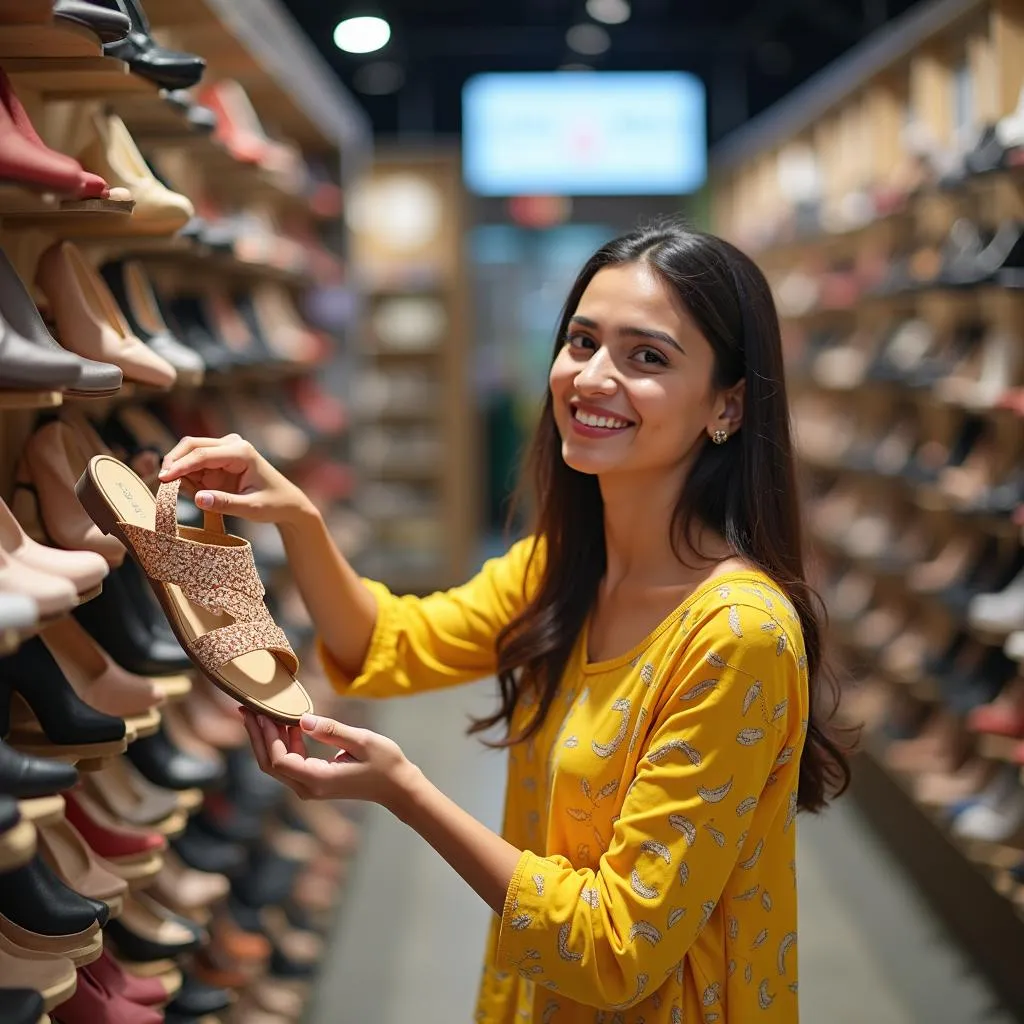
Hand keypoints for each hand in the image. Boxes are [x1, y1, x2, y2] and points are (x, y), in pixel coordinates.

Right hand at [158, 433, 312, 524]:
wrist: (287, 502)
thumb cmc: (274, 504)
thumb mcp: (252, 508)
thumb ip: (225, 503)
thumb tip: (197, 498)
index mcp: (241, 452)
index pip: (202, 454)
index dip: (181, 466)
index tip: (164, 480)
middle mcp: (232, 445)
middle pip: (191, 445)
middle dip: (173, 461)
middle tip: (161, 482)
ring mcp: (224, 451)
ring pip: (189, 453)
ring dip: (179, 470)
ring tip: (179, 491)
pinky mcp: (219, 461)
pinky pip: (194, 464)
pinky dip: (186, 476)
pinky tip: (191, 490)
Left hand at [241, 709, 421, 812]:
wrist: (397, 786)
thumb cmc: (384, 762)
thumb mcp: (361, 741)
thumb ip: (331, 730)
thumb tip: (302, 719)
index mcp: (317, 779)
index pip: (278, 760)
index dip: (266, 735)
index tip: (260, 712)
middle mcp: (308, 788)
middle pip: (269, 764)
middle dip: (257, 736)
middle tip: (245, 709)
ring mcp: (310, 786)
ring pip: (276, 764)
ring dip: (266, 738)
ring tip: (259, 712)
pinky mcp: (314, 781)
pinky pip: (289, 763)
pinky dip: (283, 743)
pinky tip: (286, 724)